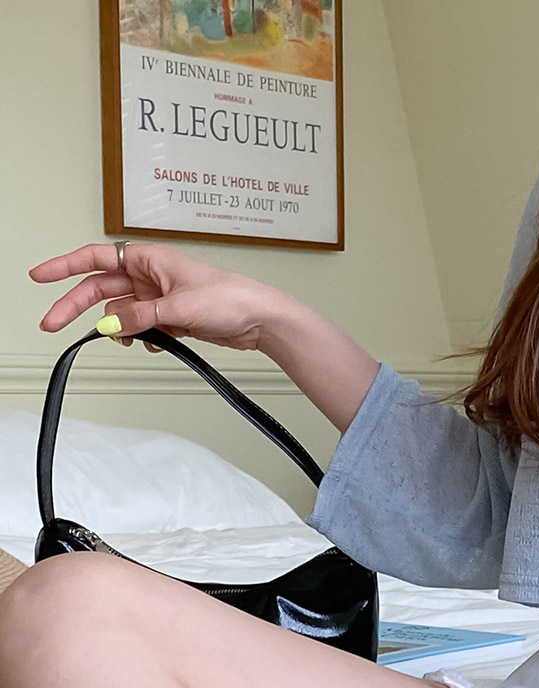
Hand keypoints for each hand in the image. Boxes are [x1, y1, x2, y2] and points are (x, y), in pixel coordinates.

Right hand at [28, 241, 288, 353]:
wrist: (261, 320)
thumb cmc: (230, 298)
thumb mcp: (177, 307)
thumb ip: (138, 317)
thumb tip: (107, 326)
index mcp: (148, 259)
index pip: (95, 258)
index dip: (64, 266)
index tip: (40, 277)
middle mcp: (150, 275)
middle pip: (101, 289)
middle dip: (77, 306)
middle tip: (53, 324)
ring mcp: (159, 297)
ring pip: (121, 313)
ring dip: (119, 327)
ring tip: (131, 337)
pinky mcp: (171, 318)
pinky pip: (142, 327)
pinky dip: (142, 336)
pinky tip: (155, 341)